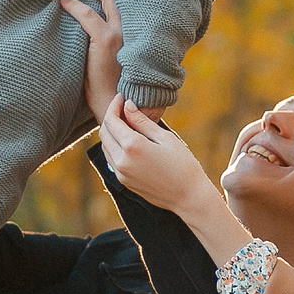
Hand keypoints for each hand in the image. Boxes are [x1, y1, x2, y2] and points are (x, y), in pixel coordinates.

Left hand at [63, 0, 130, 116]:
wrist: (120, 108)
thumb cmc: (119, 85)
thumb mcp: (124, 54)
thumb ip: (119, 33)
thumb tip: (100, 15)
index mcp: (142, 28)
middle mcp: (135, 26)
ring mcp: (122, 32)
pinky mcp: (105, 41)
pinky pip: (87, 15)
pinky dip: (73, 6)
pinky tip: (63, 3)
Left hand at [97, 95, 256, 264]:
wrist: (188, 197)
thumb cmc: (183, 165)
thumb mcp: (165, 138)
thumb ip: (142, 122)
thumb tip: (127, 105)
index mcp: (133, 146)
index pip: (111, 120)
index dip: (114, 105)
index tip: (121, 97)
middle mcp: (122, 160)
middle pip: (104, 132)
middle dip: (110, 117)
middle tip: (123, 108)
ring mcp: (120, 173)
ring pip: (105, 146)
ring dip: (111, 132)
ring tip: (126, 123)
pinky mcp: (123, 181)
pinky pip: (111, 159)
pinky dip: (114, 146)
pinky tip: (128, 140)